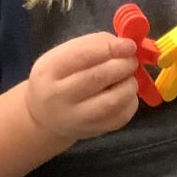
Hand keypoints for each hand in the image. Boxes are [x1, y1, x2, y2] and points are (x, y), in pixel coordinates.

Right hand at [24, 32, 138, 143]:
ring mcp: (77, 118)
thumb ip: (92, 45)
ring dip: (129, 84)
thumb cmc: (58, 78)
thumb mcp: (62, 55)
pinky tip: (125, 93)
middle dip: (123, 65)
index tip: (129, 45)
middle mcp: (59, 97)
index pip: (82, 55)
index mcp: (49, 70)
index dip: (110, 48)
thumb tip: (124, 45)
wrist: (45, 117)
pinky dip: (131, 100)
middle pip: (98, 77)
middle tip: (131, 60)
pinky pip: (122, 115)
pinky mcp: (95, 131)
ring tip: (128, 77)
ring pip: (113, 100)